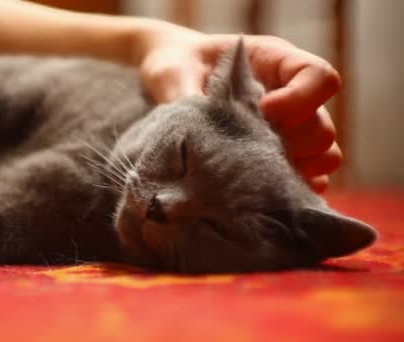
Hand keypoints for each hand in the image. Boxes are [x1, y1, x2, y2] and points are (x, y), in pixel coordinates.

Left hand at [137, 23, 340, 192]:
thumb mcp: (173, 73)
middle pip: (322, 129)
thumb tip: (192, 134)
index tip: (262, 109)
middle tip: (244, 145)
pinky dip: (289, 188)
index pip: (320, 78)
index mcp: (277, 63)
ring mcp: (292, 131)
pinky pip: (310, 181)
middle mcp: (293, 98)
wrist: (172, 80)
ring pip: (323, 158)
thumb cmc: (178, 67)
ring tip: (245, 168)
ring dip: (290, 169)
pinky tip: (253, 187)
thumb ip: (184, 96)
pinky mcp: (283, 158)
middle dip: (288, 143)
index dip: (299, 99)